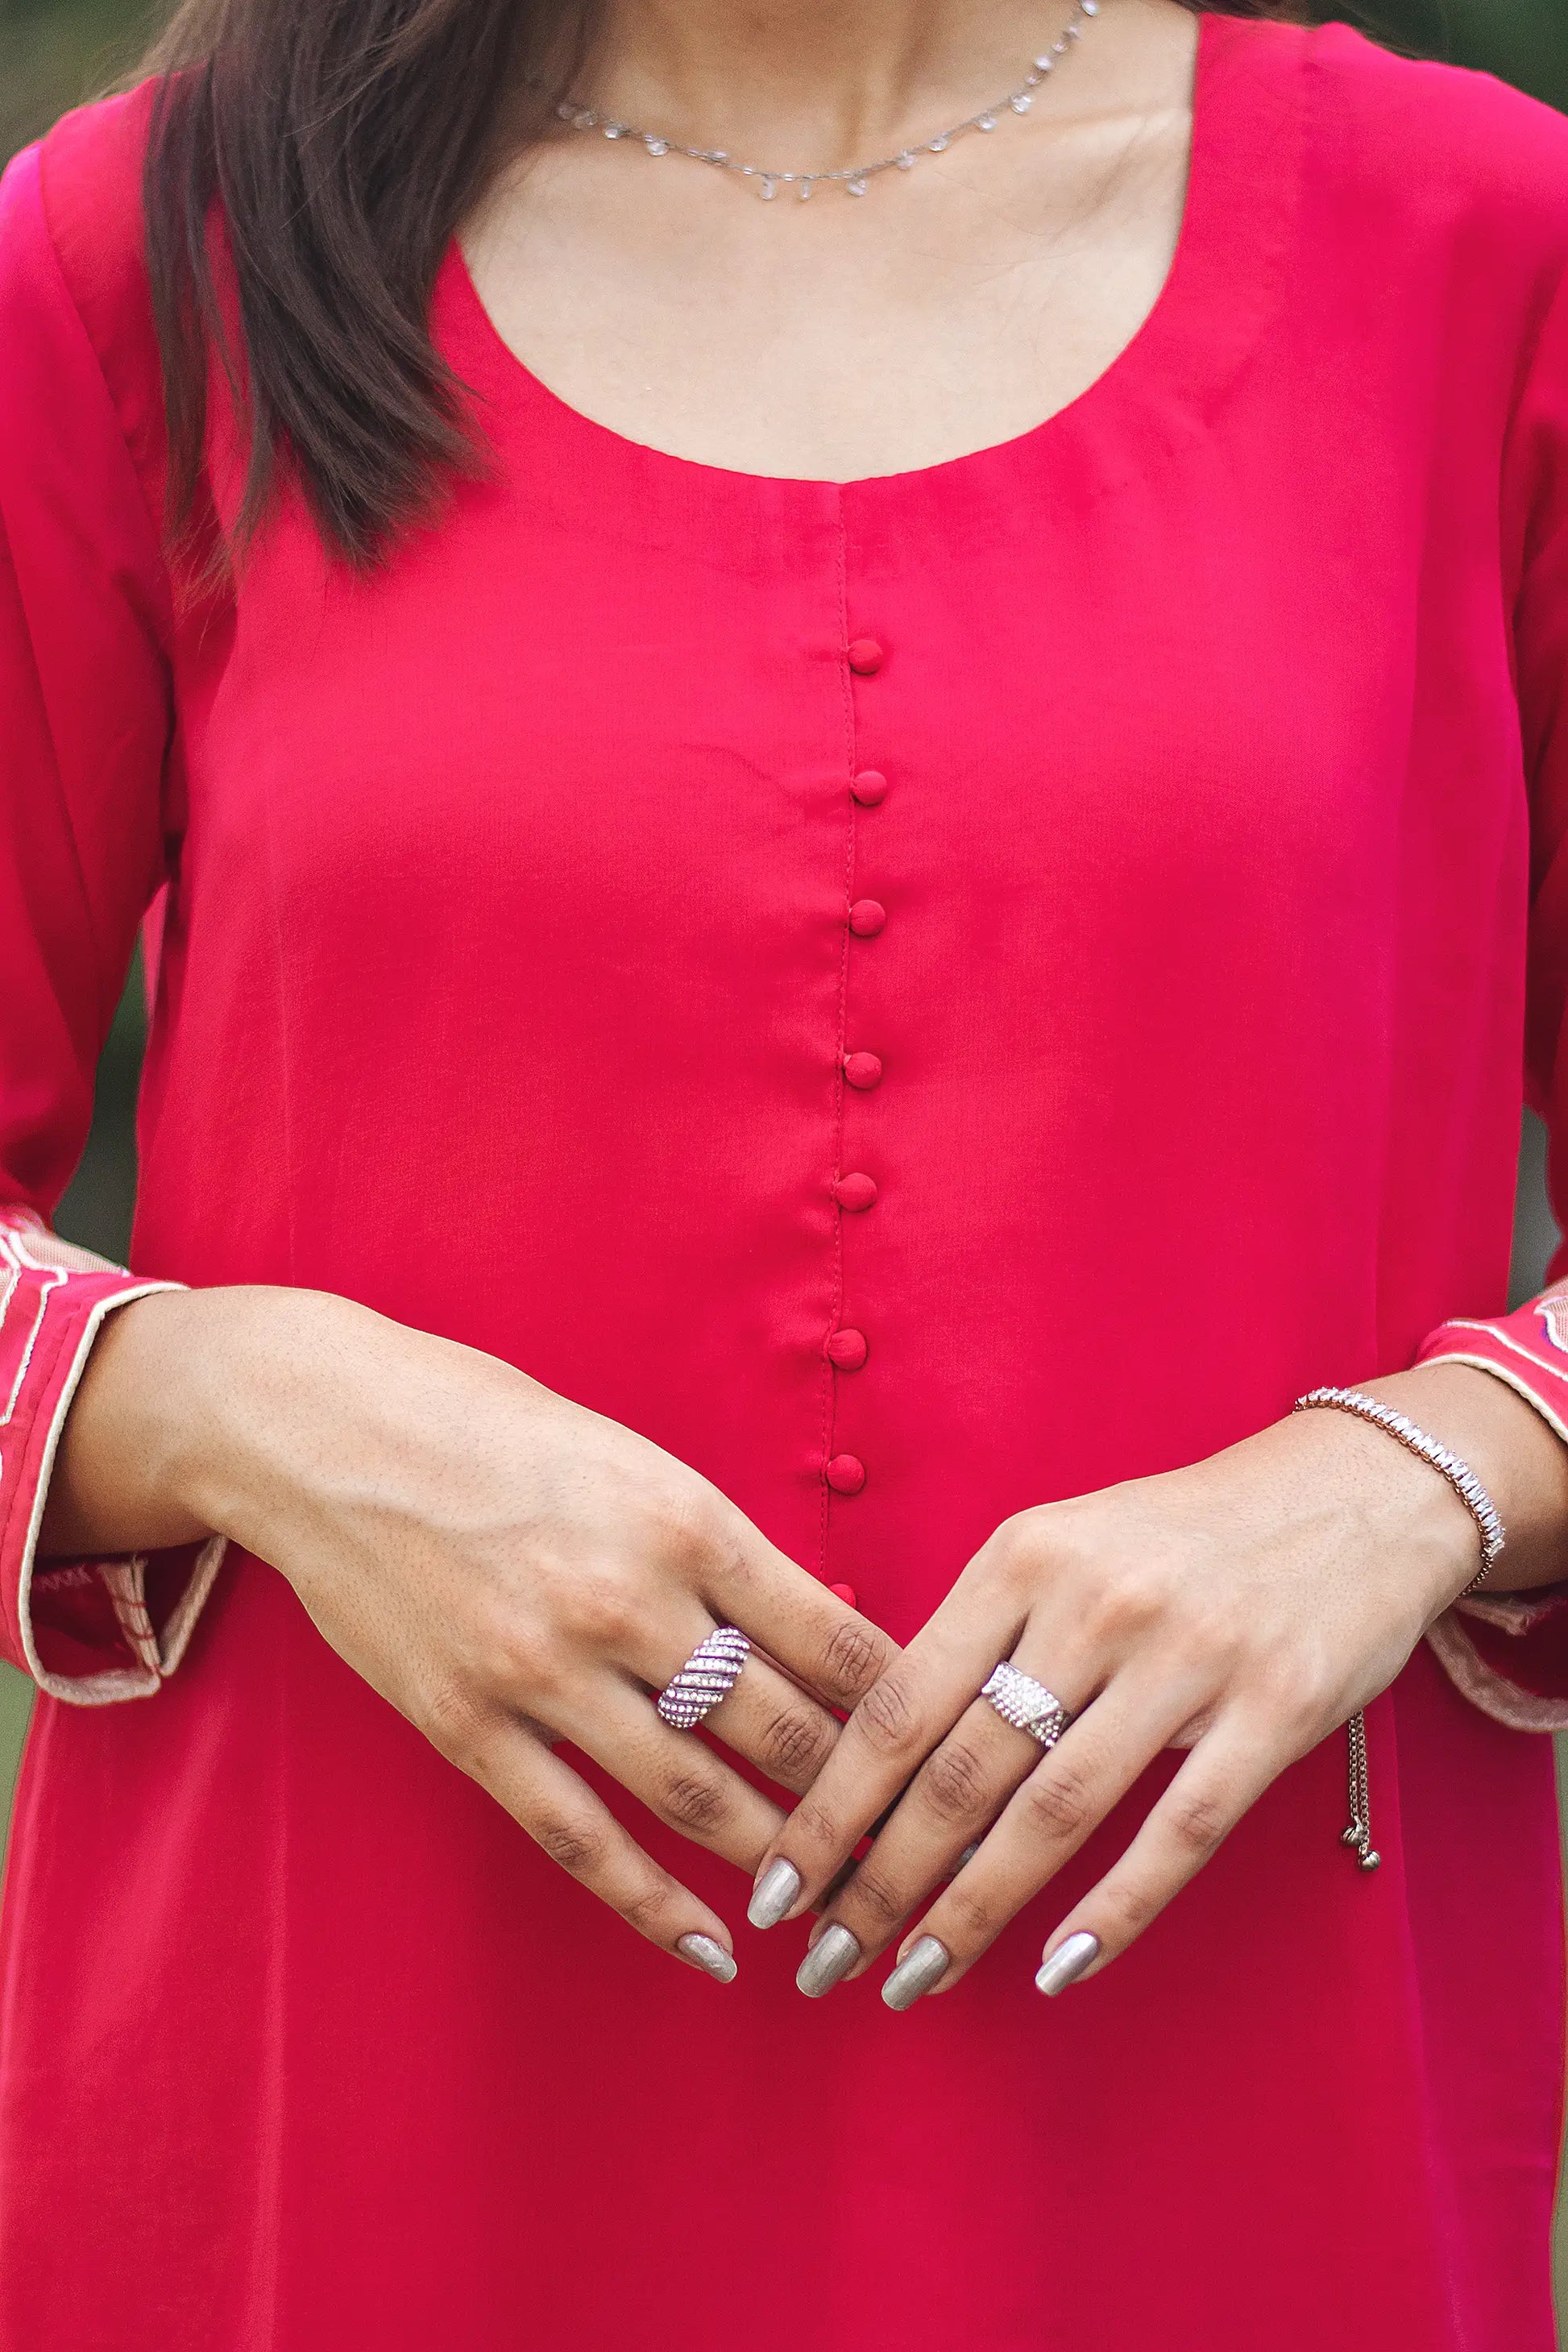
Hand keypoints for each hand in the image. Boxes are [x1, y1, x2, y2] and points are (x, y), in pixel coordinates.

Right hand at [45, 1286, 895, 1977]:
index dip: (899, 1709)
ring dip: (778, 1860)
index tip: (940, 1752)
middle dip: (858, 1802)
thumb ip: (716, 1548)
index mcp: (683, 1518)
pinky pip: (581, 1840)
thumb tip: (813, 1632)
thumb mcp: (631, 1459)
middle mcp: (626, 1600)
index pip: (831, 1639)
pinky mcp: (468, 1727)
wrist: (329, 1431)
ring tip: (834, 1905)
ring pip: (697, 1797)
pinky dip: (656, 1907)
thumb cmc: (492, 1425)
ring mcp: (543, 1671)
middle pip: (781, 1729)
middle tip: (909, 1851)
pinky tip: (715, 1951)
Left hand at [747, 1375, 1522, 2004]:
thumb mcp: (1063, 1545)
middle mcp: (1094, 1602)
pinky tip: (1056, 1967)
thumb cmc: (1180, 1537)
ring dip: (971, 1910)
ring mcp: (1189, 1657)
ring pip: (1053, 1810)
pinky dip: (1113, 1909)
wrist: (1353, 1491)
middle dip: (878, 1881)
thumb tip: (871, 1758)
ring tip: (912, 1978)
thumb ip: (980, 1635)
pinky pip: (1180, 1830)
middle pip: (959, 1768)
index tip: (775, 1889)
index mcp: (1023, 1556)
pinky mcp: (1276, 1707)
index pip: (897, 1701)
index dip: (829, 1806)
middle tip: (822, 1961)